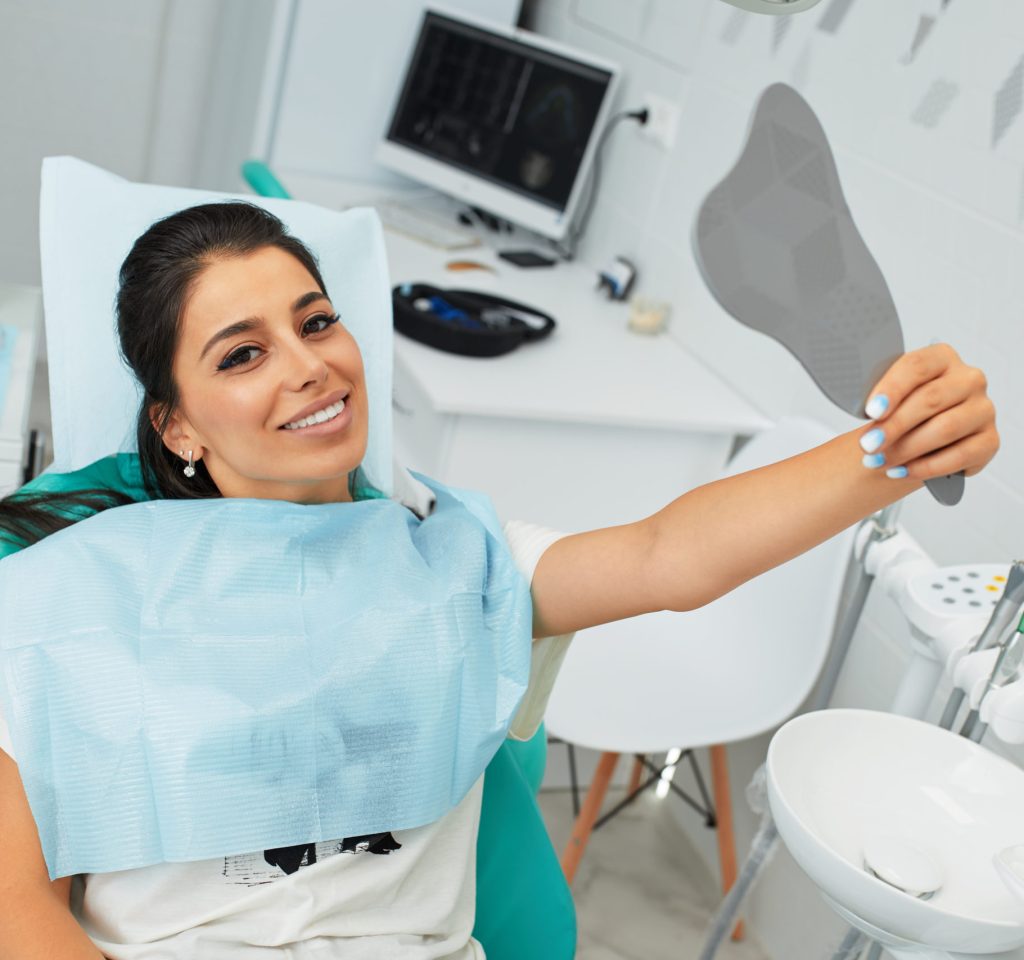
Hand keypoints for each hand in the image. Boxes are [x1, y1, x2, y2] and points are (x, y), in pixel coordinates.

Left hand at [857, 343, 997, 480]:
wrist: (917, 435)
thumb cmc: (902, 410)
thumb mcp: (888, 397)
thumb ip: (880, 398)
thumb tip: (868, 412)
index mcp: (942, 358)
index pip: (917, 366)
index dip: (892, 389)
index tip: (870, 411)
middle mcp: (969, 380)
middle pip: (930, 399)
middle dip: (894, 426)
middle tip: (868, 445)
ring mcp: (983, 409)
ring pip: (945, 428)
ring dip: (906, 449)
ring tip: (879, 461)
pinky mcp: (989, 440)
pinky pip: (960, 456)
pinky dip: (926, 467)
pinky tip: (902, 471)